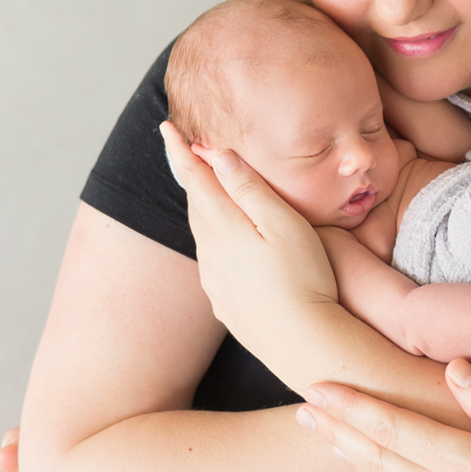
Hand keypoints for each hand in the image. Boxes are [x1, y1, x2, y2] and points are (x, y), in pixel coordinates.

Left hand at [160, 122, 338, 350]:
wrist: (303, 344)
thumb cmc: (304, 278)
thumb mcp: (284, 224)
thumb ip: (250, 188)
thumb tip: (218, 154)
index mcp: (223, 227)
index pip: (195, 178)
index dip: (181, 150)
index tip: (166, 127)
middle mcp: (210, 252)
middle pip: (195, 203)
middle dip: (190, 174)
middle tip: (184, 149)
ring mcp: (215, 280)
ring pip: (202, 232)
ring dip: (201, 206)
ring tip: (205, 188)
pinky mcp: (225, 302)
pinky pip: (212, 259)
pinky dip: (213, 237)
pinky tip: (226, 241)